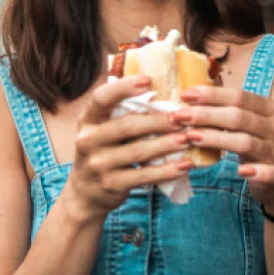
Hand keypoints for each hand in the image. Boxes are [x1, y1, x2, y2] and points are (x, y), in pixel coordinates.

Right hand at [63, 75, 194, 222]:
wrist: (85, 194)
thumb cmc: (103, 152)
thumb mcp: (101, 130)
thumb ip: (120, 113)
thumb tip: (157, 89)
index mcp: (88, 120)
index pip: (102, 98)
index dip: (124, 87)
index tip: (149, 80)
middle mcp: (88, 140)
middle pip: (126, 126)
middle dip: (157, 121)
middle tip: (182, 117)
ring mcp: (98, 164)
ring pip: (137, 151)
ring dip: (166, 144)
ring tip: (187, 139)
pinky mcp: (110, 184)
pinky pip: (143, 176)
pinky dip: (165, 170)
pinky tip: (183, 165)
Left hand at [174, 86, 273, 215]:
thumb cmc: (258, 145)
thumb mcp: (248, 124)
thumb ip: (228, 110)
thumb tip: (191, 95)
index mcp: (270, 109)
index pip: (239, 97)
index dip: (212, 95)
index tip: (185, 95)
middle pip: (239, 117)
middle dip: (206, 115)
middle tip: (179, 116)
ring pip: (246, 143)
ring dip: (216, 139)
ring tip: (191, 137)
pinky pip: (270, 173)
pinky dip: (256, 172)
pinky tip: (240, 172)